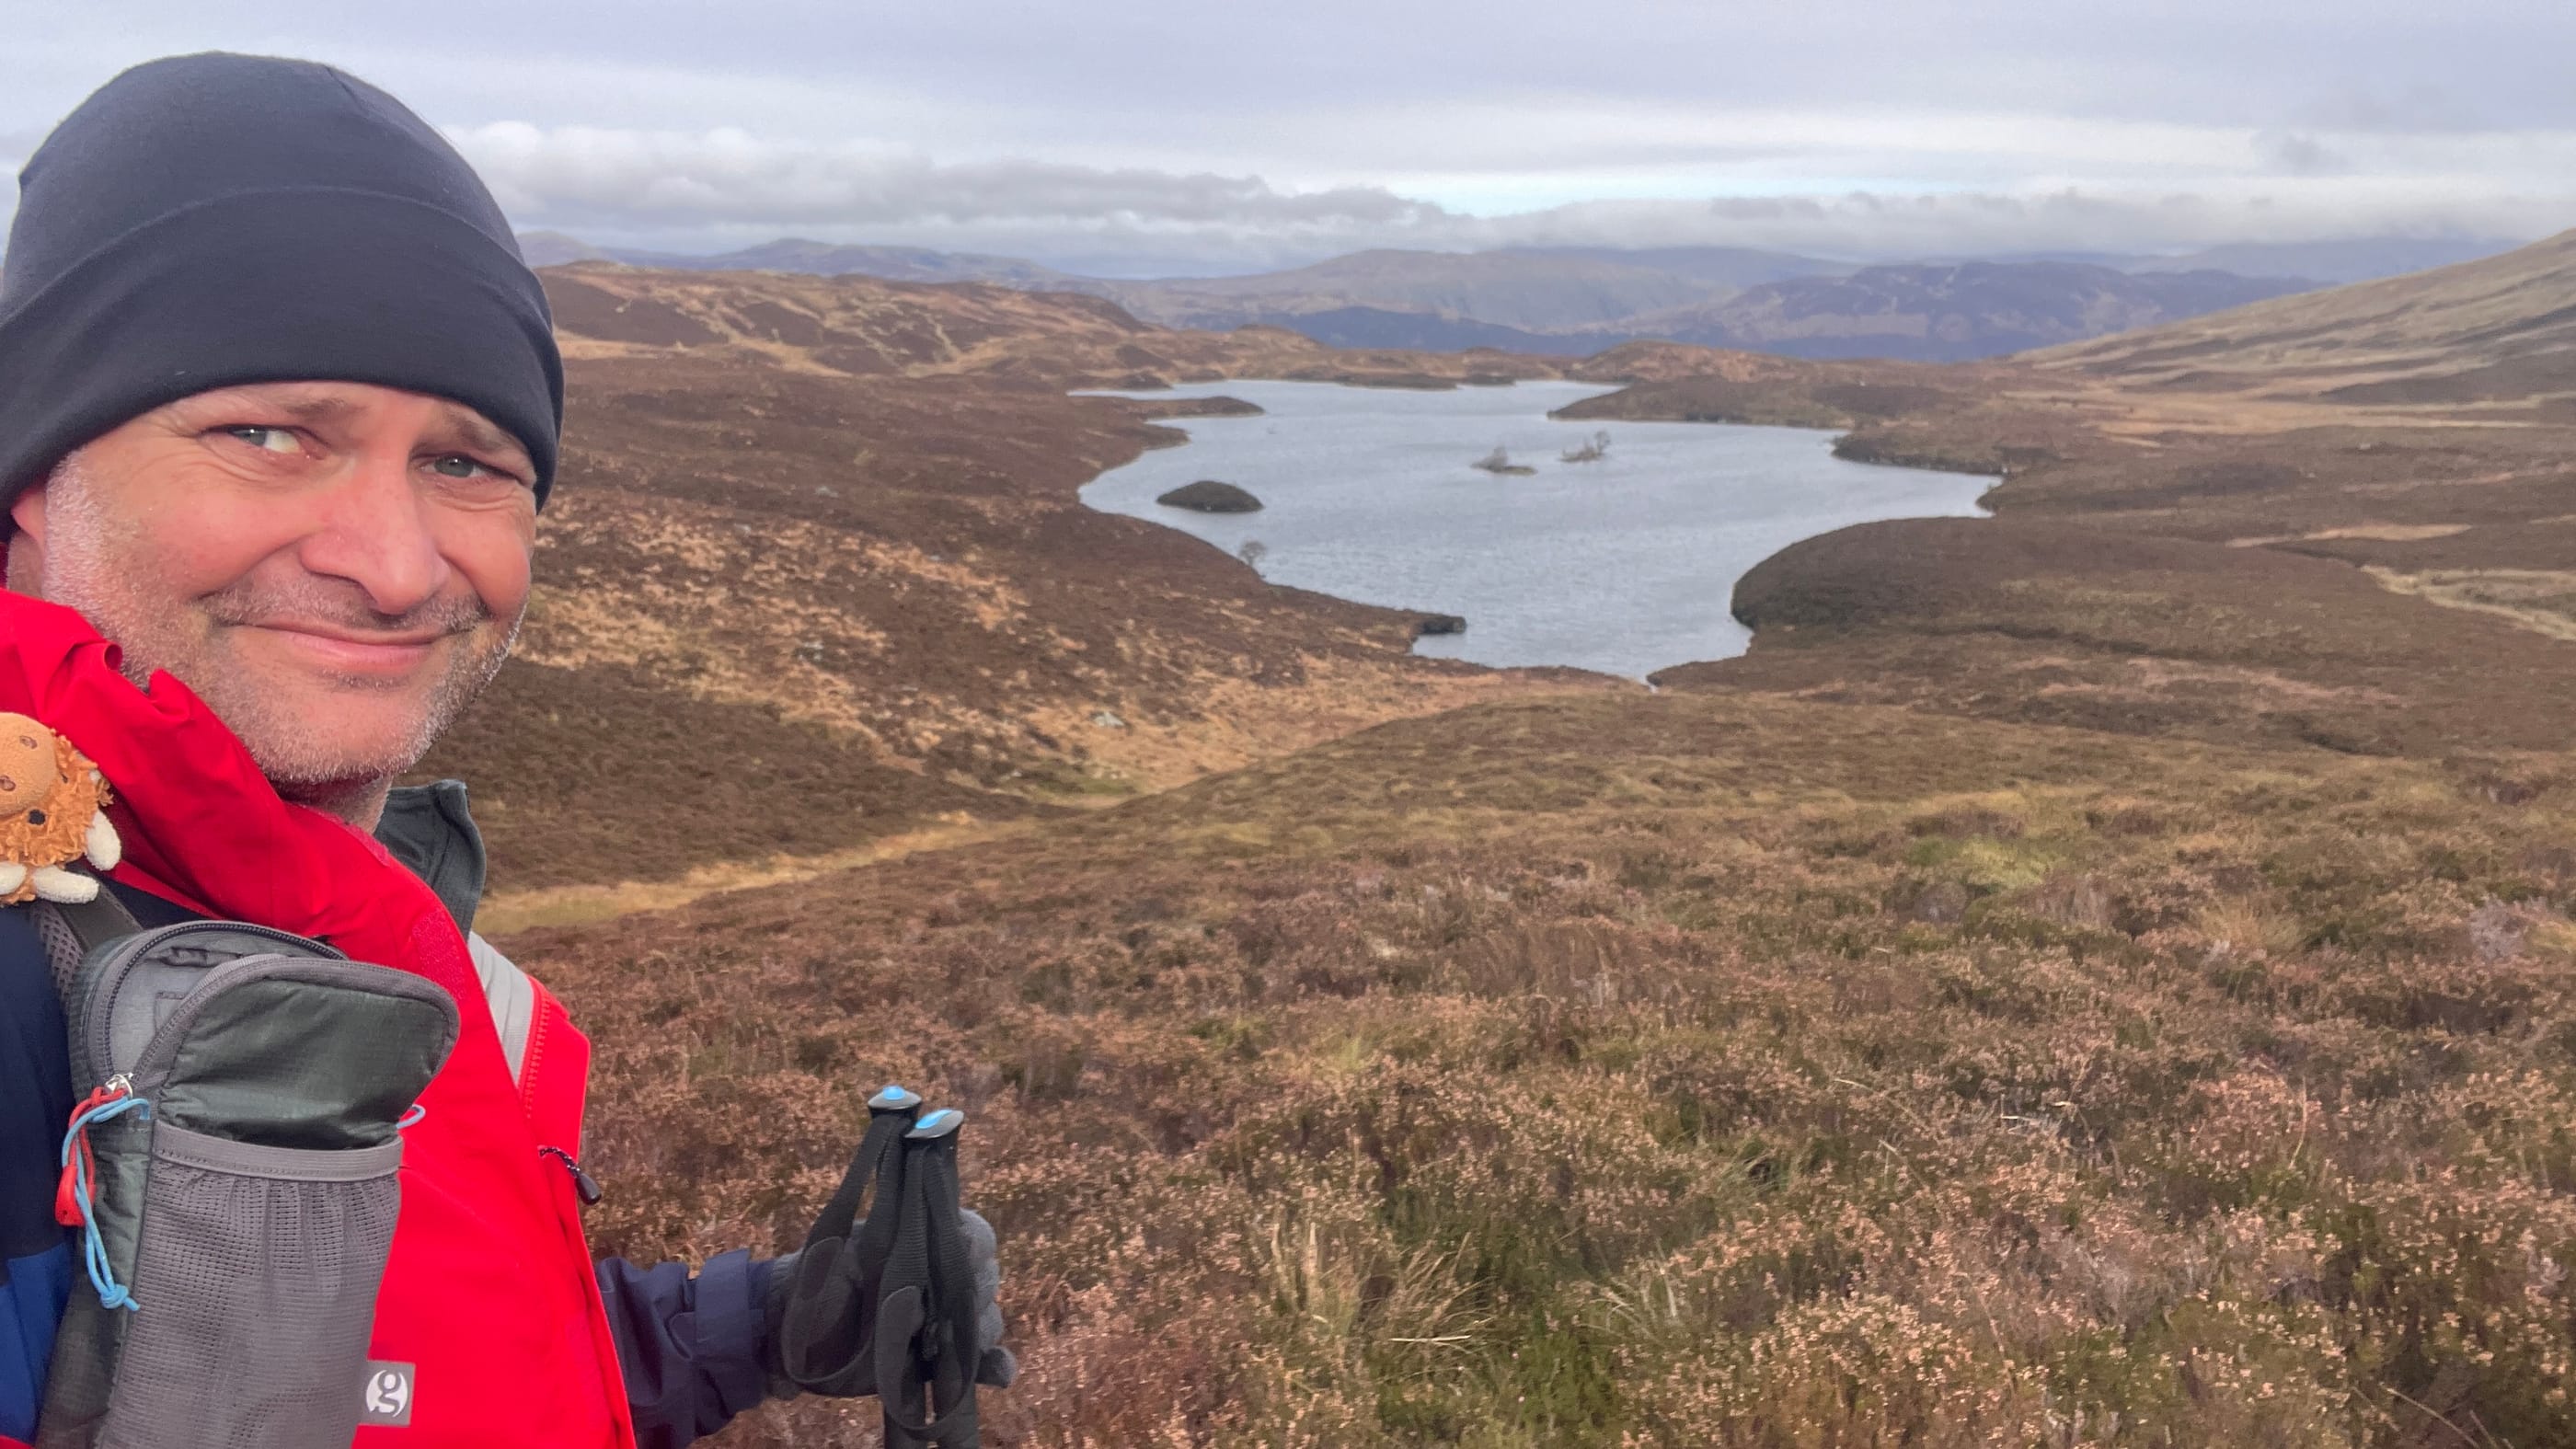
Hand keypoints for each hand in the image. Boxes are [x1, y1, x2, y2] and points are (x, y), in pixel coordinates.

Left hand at [762, 1206, 1013, 1396]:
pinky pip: (978, 1363)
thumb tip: (922, 1299)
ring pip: (984, 1320)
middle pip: (984, 1279)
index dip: (977, 1242)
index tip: (968, 1250)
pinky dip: (995, 1368)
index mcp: (922, 1242)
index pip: (971, 1234)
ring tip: (963, 1346)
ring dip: (982, 1332)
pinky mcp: (936, 1362)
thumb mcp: (840, 1259)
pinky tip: (1001, 1374)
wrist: (788, 1336)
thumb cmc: (816, 1284)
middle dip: (979, 1292)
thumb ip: (881, 1263)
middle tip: (956, 1307)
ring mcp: (941, 1322)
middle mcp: (940, 1280)